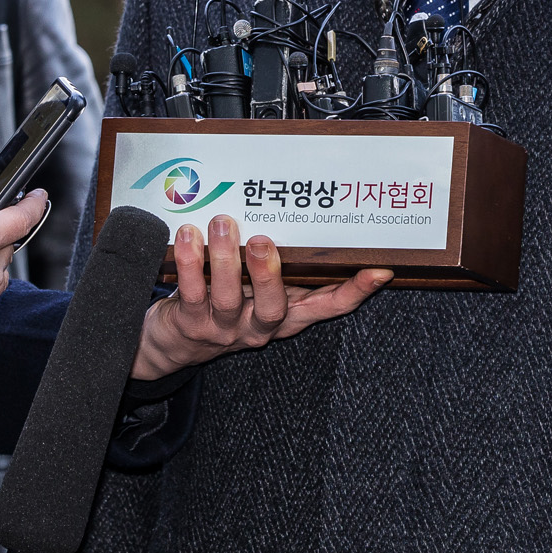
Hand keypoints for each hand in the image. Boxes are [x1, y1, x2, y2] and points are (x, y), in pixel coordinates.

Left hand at [131, 214, 390, 380]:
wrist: (174, 342)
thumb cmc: (224, 301)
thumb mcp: (257, 287)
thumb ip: (277, 260)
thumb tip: (297, 210)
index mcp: (285, 315)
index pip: (327, 307)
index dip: (353, 292)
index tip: (377, 271)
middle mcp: (259, 327)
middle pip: (274, 309)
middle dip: (270, 274)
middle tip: (264, 240)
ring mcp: (224, 329)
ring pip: (229, 298)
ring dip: (226, 258)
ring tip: (223, 223)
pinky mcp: (190, 324)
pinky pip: (192, 292)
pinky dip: (190, 262)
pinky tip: (189, 236)